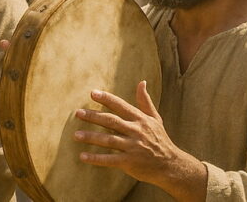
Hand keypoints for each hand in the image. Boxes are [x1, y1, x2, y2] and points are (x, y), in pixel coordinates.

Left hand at [74, 81, 204, 193]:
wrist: (170, 164)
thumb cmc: (161, 140)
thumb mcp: (155, 118)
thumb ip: (145, 101)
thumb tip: (141, 82)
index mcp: (141, 119)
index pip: (121, 106)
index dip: (107, 99)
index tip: (93, 93)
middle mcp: (136, 131)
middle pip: (111, 121)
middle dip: (94, 116)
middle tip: (78, 113)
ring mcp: (133, 147)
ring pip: (108, 140)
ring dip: (91, 137)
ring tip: (76, 135)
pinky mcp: (129, 162)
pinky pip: (110, 159)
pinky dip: (96, 158)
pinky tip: (82, 156)